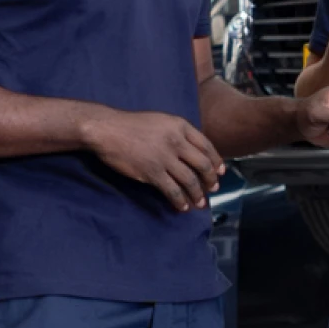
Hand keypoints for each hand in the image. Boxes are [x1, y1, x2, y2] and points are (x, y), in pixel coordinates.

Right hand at [84, 108, 224, 211]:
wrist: (108, 130)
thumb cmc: (132, 125)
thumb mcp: (161, 121)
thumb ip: (177, 133)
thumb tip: (191, 150)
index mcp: (180, 126)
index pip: (206, 145)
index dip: (216, 161)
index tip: (221, 171)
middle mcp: (176, 141)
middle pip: (202, 165)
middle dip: (210, 180)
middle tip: (212, 189)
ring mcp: (165, 158)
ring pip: (189, 180)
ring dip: (197, 195)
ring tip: (200, 203)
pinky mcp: (152, 172)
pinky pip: (172, 190)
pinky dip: (180, 201)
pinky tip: (181, 207)